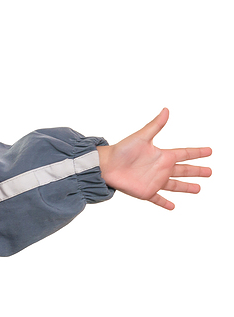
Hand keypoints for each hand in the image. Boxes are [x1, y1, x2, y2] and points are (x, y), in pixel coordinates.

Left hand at [97, 109, 211, 209]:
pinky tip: (173, 207)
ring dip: (186, 187)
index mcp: (162, 155)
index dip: (197, 152)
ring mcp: (154, 181)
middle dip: (197, 171)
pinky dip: (165, 203)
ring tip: (198, 189)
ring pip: (175, 185)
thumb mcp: (141, 137)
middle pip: (184, 170)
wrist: (105, 166)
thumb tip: (166, 110)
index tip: (210, 151)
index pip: (185, 153)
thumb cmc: (121, 150)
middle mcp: (161, 168)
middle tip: (210, 172)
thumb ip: (155, 125)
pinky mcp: (146, 192)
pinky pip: (158, 199)